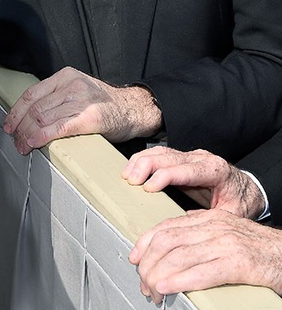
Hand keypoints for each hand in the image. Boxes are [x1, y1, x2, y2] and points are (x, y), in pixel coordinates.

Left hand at [1, 67, 162, 153]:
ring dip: (28, 135)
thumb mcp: (77, 89)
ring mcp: (81, 101)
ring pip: (43, 118)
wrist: (133, 109)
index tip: (9, 124)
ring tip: (23, 146)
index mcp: (65, 76)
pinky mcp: (90, 118)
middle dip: (20, 126)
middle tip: (15, 140)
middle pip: (35, 107)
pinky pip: (59, 127)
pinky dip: (42, 136)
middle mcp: (71, 85)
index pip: (32, 94)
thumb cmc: (103, 103)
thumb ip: (56, 96)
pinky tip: (34, 143)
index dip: (16, 111)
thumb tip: (29, 114)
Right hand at [122, 147, 265, 217]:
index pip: (185, 170)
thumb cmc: (241, 202)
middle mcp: (201, 158)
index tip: (148, 188)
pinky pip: (160, 154)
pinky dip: (144, 160)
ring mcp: (191, 156)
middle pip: (168, 156)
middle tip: (130, 180)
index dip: (164, 176)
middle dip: (146, 166)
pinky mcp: (182, 158)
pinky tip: (133, 168)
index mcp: (215, 170)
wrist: (248, 190)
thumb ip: (211, 217)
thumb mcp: (232, 214)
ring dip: (141, 161)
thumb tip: (186, 224)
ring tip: (126, 175)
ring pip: (161, 152)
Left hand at [129, 209, 281, 301]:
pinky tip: (168, 287)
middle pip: (167, 242)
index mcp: (206, 219)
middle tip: (143, 282)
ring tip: (152, 291)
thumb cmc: (255, 247)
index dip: (145, 243)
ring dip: (160, 276)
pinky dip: (181, 280)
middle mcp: (212, 227)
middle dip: (149, 263)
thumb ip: (200, 231)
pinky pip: (203, 272)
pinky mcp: (238, 263)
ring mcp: (225, 244)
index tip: (134, 257)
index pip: (166, 227)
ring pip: (180, 257)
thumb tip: (174, 239)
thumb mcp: (223, 231)